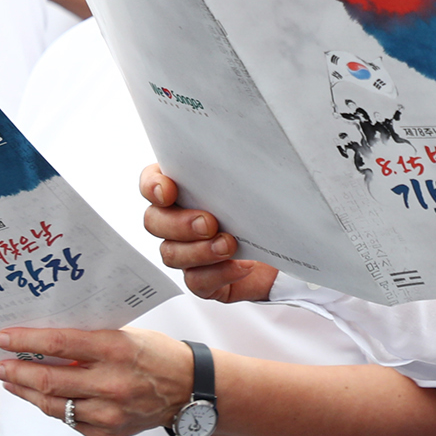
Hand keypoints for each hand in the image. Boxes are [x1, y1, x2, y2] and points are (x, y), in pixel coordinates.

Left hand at [0, 324, 193, 435]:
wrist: (189, 389)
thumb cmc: (154, 353)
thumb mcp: (125, 334)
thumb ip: (89, 338)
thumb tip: (43, 337)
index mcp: (116, 349)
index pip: (60, 343)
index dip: (26, 341)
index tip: (3, 338)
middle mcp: (112, 384)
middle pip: (50, 380)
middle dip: (18, 371)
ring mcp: (110, 413)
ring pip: (54, 406)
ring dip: (27, 392)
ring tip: (11, 380)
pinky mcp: (109, 434)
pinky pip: (70, 421)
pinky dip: (52, 408)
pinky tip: (40, 397)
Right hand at [138, 164, 276, 302]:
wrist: (285, 245)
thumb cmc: (262, 210)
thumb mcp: (250, 183)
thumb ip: (234, 170)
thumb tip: (241, 155)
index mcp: (182, 190)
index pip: (150, 184)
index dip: (152, 187)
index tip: (167, 191)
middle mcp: (177, 221)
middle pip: (154, 222)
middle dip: (179, 223)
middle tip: (208, 223)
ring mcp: (187, 251)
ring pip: (171, 254)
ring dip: (199, 250)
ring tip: (228, 245)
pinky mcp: (203, 279)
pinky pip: (196, 281)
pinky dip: (218, 273)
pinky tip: (240, 265)